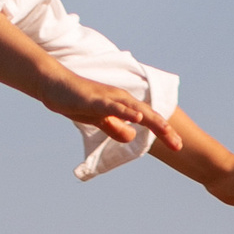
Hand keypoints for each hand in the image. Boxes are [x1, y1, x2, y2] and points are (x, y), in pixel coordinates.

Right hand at [36, 72, 183, 151]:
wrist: (55, 86)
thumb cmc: (76, 101)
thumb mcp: (99, 120)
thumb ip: (115, 127)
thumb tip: (132, 136)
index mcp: (123, 105)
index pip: (148, 121)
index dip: (163, 133)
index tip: (177, 147)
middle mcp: (121, 99)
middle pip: (148, 115)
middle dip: (164, 130)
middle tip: (179, 146)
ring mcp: (109, 98)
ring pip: (135, 110)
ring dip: (152, 120)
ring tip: (167, 131)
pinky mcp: (96, 100)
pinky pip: (114, 107)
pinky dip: (126, 112)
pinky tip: (137, 118)